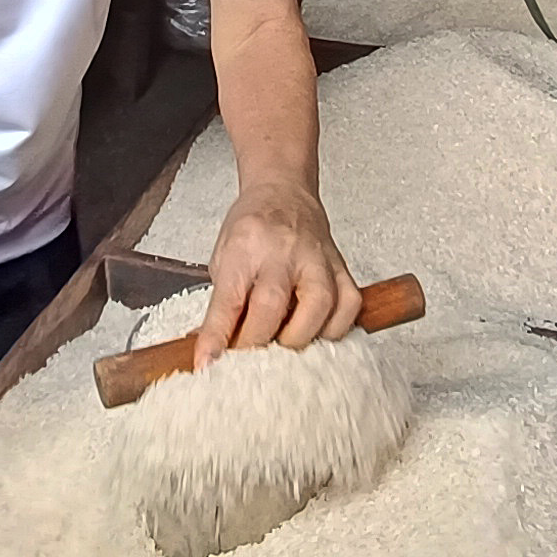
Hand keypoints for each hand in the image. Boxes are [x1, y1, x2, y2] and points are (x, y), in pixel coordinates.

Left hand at [193, 180, 359, 366]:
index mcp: (244, 245)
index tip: (208, 364)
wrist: (284, 193)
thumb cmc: (251, 229)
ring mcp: (317, 258)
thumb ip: (223, 305)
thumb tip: (215, 353)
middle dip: (258, 342)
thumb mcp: (223, 259)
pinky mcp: (341, 267)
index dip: (217, 335)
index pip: (228, 298)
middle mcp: (282, 250)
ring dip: (299, 338)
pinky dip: (334, 329)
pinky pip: (348, 306)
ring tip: (284, 346)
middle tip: (248, 361)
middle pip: (273, 305)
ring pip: (319, 306)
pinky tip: (316, 332)